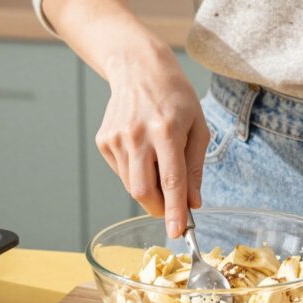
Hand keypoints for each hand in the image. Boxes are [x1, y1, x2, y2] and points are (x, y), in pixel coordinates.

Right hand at [95, 41, 209, 237]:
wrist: (139, 69)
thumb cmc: (175, 98)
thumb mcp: (198, 128)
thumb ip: (195, 168)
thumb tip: (193, 203)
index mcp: (167, 130)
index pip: (171, 180)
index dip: (175, 210)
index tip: (178, 232)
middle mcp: (138, 135)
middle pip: (144, 190)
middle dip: (160, 208)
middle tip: (172, 207)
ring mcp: (117, 138)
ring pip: (132, 186)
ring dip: (149, 190)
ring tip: (160, 166)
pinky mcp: (104, 141)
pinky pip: (122, 172)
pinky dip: (136, 173)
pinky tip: (144, 152)